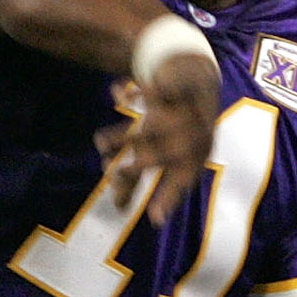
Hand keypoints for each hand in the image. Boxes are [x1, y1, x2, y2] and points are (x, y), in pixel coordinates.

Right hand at [99, 50, 219, 224]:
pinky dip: (136, 94)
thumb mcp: (161, 152)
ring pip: (155, 126)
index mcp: (197, 154)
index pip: (185, 179)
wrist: (197, 78)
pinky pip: (156, 92)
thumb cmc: (176, 126)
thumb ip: (139, 180)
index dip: (171, 198)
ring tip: (99, 142)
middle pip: (168, 154)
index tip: (154, 218)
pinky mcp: (179, 87)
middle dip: (139, 166)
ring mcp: (190, 110)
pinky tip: (116, 95)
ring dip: (125, 135)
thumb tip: (119, 209)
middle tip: (110, 172)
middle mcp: (198, 134)